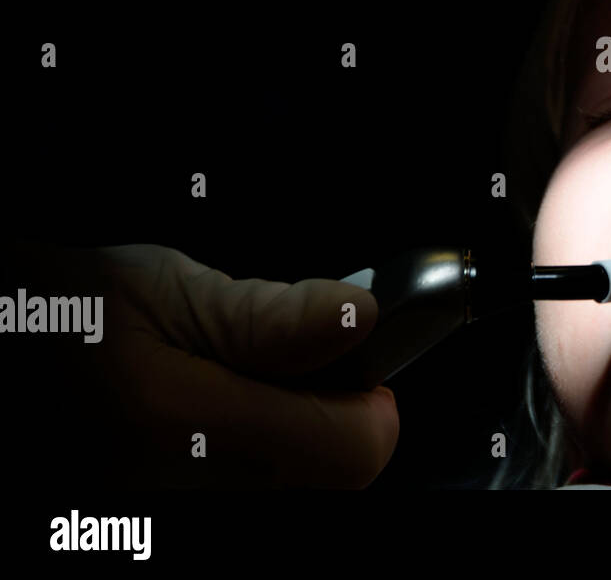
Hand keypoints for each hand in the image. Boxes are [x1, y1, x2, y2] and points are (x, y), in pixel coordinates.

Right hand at [7, 241, 398, 487]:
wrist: (5, 361)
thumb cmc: (59, 319)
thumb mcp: (158, 291)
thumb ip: (266, 315)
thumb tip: (358, 318)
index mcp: (185, 425)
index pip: (354, 450)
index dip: (368, 398)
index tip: (346, 360)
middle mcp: (181, 497)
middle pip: (329, 479)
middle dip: (323, 416)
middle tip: (272, 369)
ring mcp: (170, 520)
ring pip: (288, 492)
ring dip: (279, 442)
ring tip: (221, 395)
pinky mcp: (155, 525)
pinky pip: (244, 500)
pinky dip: (238, 465)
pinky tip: (197, 430)